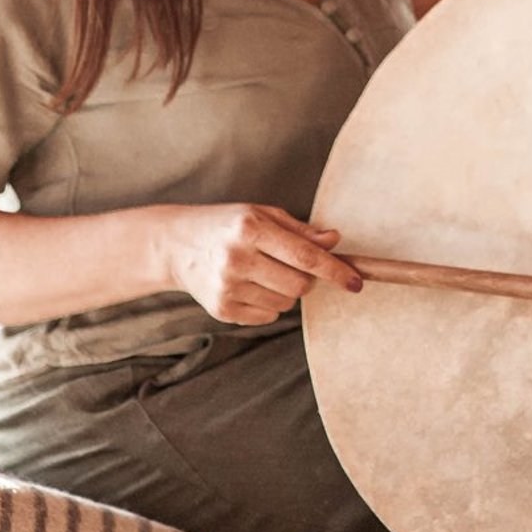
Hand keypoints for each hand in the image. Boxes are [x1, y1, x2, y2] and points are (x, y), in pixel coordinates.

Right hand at [154, 203, 361, 325]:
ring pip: (286, 302)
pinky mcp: (222, 309)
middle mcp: (237, 257)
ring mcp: (227, 286)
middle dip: (306, 279)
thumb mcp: (260, 215)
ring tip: (262, 272)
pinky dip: (268, 303)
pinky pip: (268, 315)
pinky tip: (248, 285)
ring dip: (285, 290)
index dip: (336, 271)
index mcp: (250, 227)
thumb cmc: (225, 225)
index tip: (356, 283)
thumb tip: (335, 242)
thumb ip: (300, 231)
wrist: (175, 245)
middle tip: (288, 265)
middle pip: (300, 285)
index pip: (306, 256)